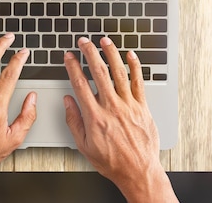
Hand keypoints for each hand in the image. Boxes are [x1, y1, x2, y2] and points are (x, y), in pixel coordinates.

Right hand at [64, 37, 177, 202]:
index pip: (80, 84)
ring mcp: (129, 105)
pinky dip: (135, 66)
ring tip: (104, 41)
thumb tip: (68, 101)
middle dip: (90, 53)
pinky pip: (139, 82)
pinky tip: (130, 55)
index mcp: (95, 116)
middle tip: (84, 42)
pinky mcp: (142, 107)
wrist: (138, 171)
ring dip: (111, 54)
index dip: (73, 67)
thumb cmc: (112, 161)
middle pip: (99, 72)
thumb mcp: (84, 146)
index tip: (69, 57)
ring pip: (119, 72)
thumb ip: (74, 121)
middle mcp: (112, 107)